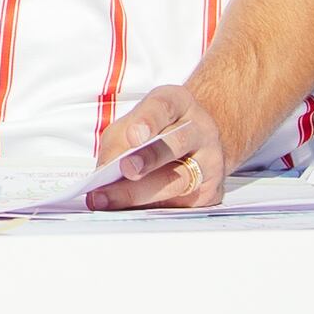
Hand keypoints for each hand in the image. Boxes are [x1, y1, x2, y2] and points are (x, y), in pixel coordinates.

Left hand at [85, 84, 237, 211]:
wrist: (200, 143)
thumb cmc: (158, 131)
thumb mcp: (133, 123)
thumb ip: (117, 143)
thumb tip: (102, 174)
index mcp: (178, 103)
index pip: (163, 107)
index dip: (148, 121)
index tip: (134, 136)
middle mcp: (200, 129)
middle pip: (175, 144)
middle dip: (149, 159)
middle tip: (126, 169)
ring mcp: (211, 160)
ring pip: (180, 178)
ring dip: (144, 191)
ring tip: (116, 198)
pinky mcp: (212, 189)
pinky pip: (182, 202)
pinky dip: (152, 207)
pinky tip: (132, 210)